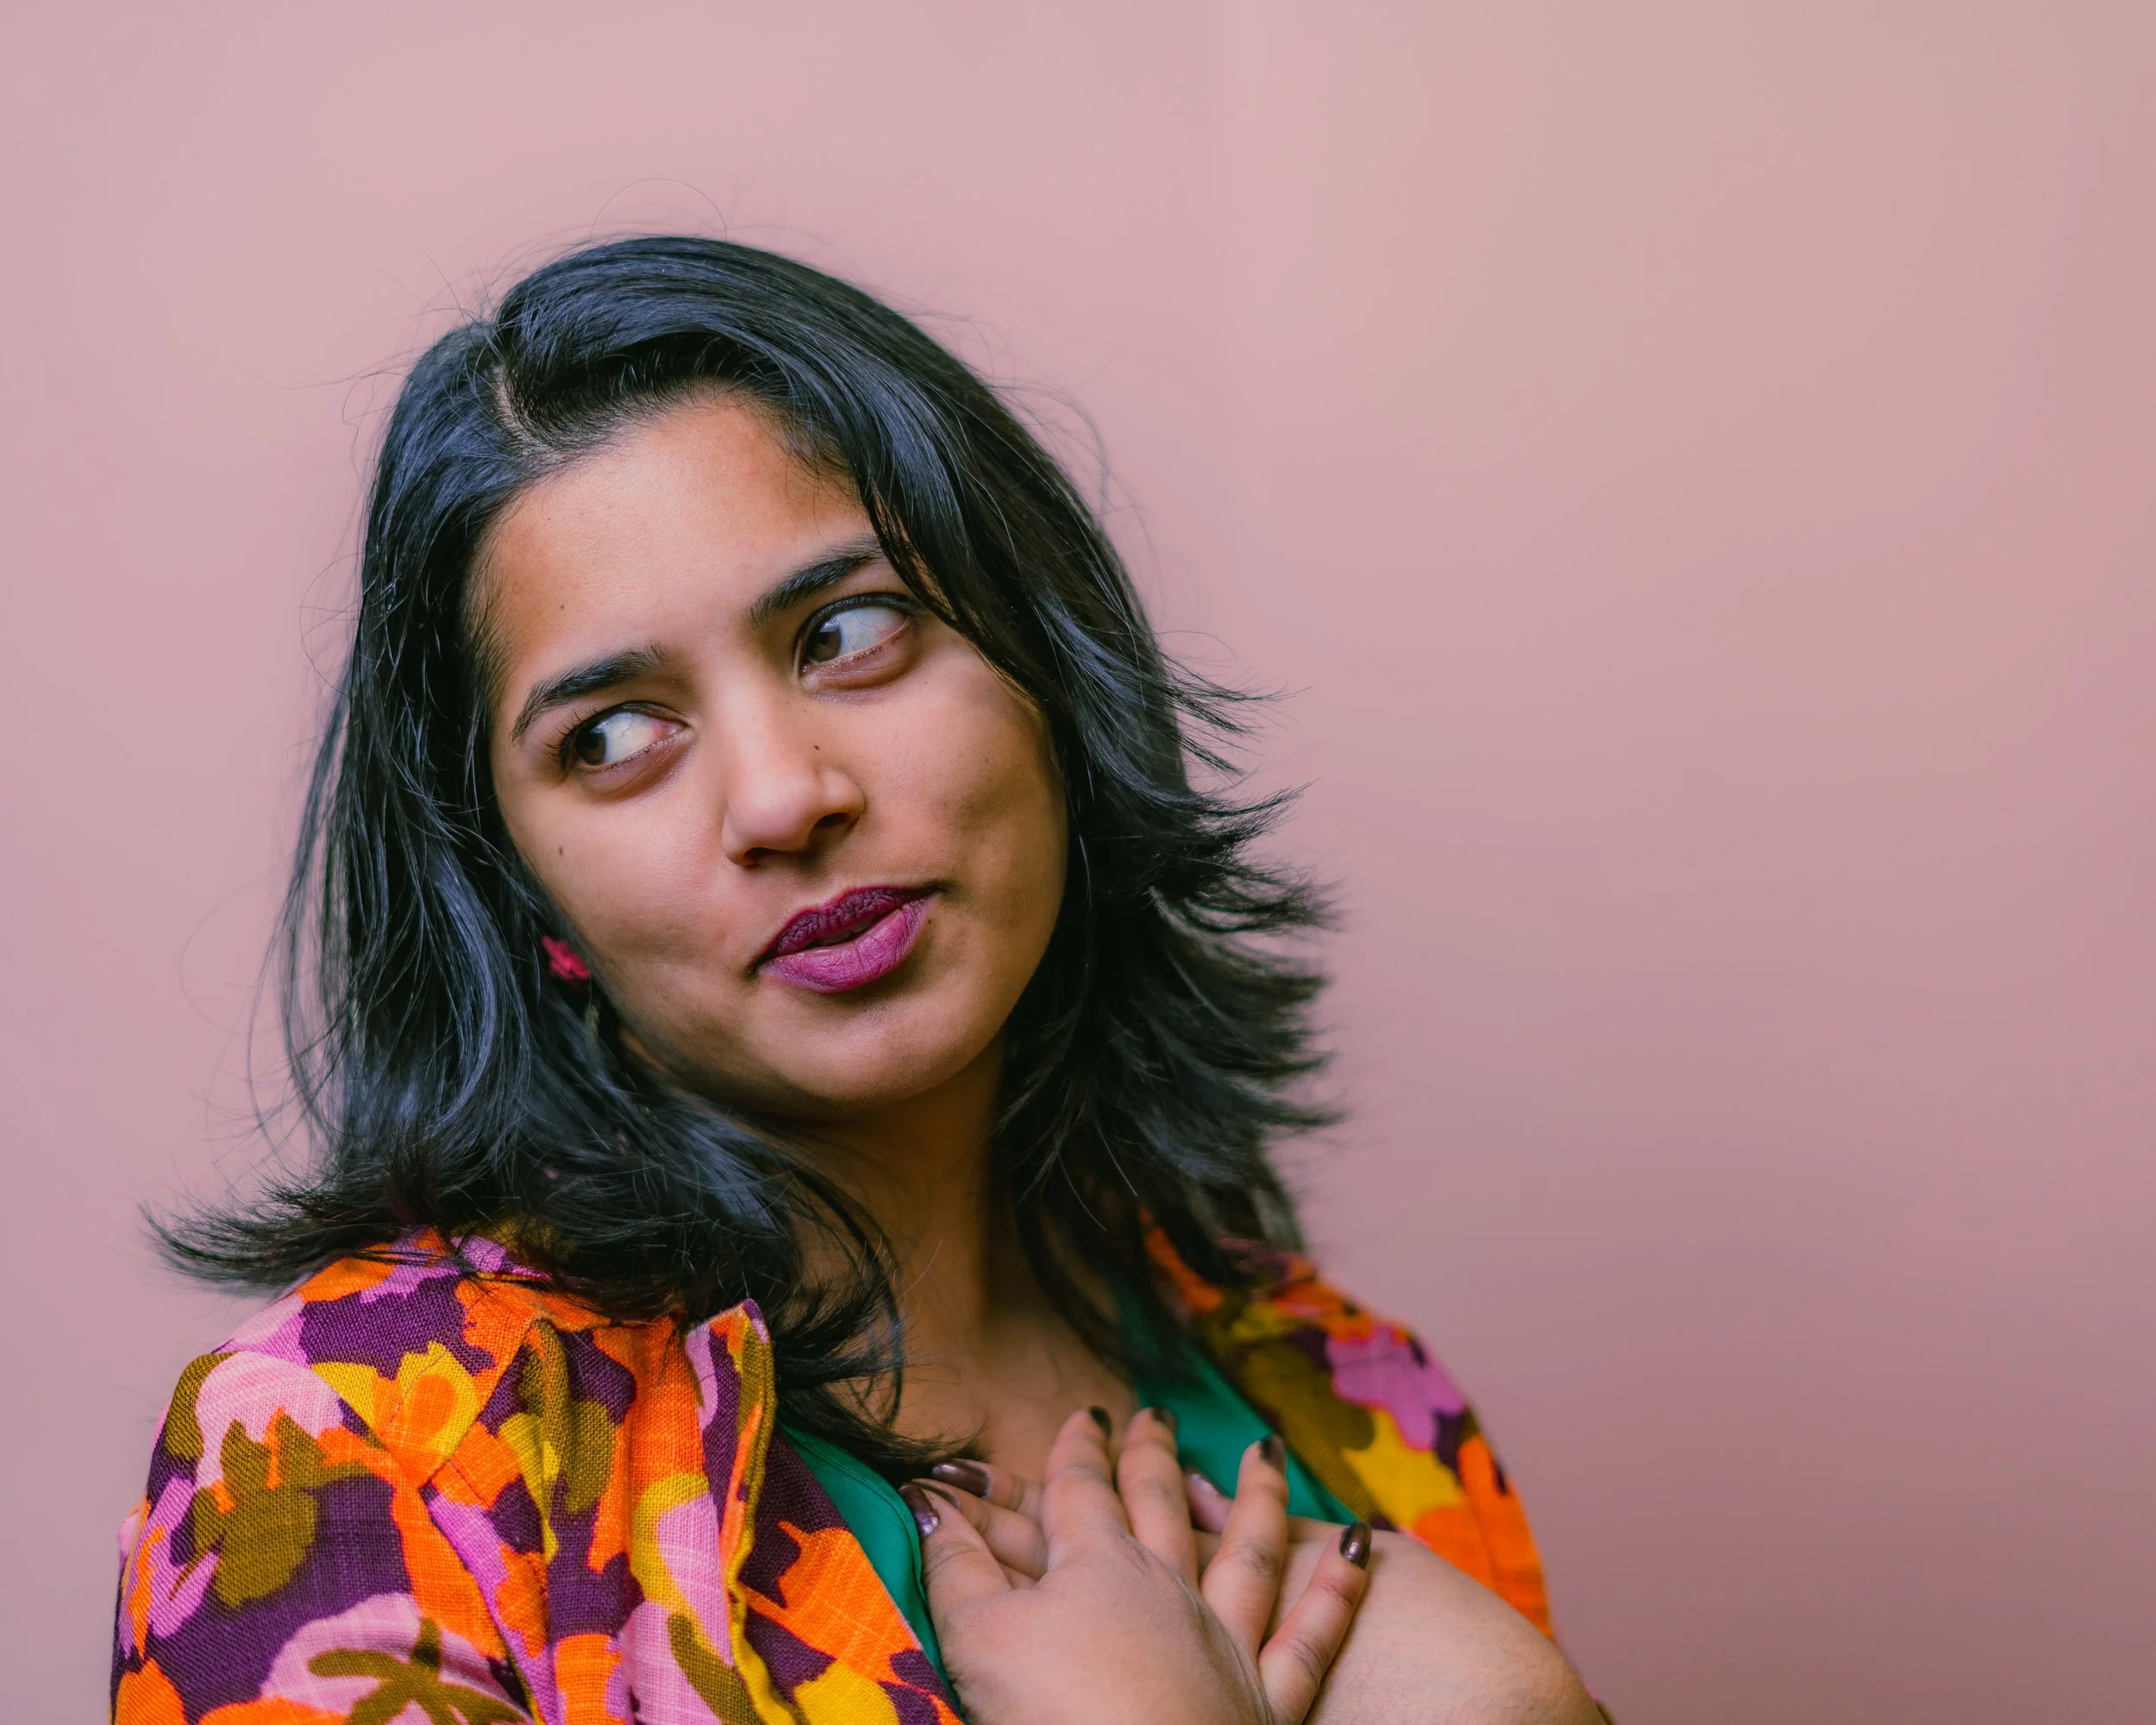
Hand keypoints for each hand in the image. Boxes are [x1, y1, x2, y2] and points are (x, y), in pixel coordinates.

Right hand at [905, 1407, 1372, 1724]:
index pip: (1080, 1493)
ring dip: (1256, 1496)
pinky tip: (1363, 1543)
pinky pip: (1314, 1633)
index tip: (1083, 1416)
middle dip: (1152, 1458)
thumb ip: (957, 1569)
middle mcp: (1170, 1587)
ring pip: (1249, 1549)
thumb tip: (931, 1504)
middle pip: (1160, 1505)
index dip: (1076, 1452)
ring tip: (1265, 1450)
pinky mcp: (1272, 1700)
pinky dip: (1339, 1586)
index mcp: (1097, 1569)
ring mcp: (1229, 1639)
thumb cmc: (1054, 1719)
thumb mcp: (981, 1641)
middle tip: (1155, 1415)